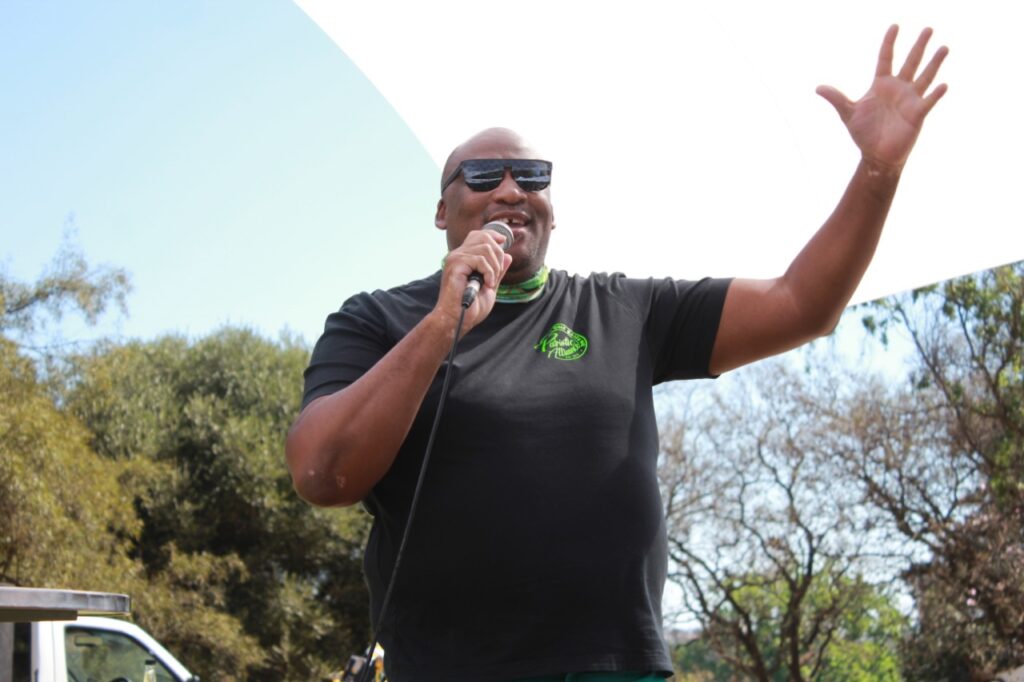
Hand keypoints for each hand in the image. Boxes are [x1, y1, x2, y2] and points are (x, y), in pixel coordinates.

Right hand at [435, 229, 511, 330]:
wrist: (457, 320)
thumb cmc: (471, 307)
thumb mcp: (490, 286)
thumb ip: (497, 271)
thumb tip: (508, 255)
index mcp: (464, 258)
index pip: (478, 235)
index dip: (493, 235)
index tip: (504, 242)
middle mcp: (458, 254)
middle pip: (484, 238)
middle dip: (498, 255)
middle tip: (496, 276)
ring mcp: (455, 258)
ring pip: (485, 248)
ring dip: (494, 266)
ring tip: (491, 282)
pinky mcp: (455, 265)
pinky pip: (480, 260)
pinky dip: (489, 273)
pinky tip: (487, 284)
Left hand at [817, 25, 948, 171]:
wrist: (876, 155)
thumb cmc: (864, 133)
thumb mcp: (848, 113)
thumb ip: (836, 98)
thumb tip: (818, 88)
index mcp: (881, 85)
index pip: (886, 58)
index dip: (889, 42)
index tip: (895, 26)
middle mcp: (898, 88)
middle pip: (910, 62)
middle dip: (919, 46)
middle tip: (928, 28)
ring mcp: (910, 100)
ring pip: (925, 77)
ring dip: (935, 63)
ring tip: (944, 48)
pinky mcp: (917, 114)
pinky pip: (928, 102)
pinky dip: (935, 94)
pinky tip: (942, 85)